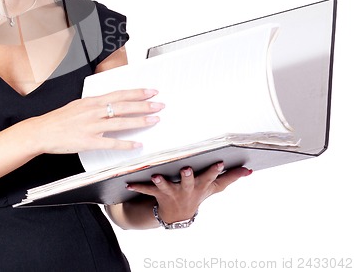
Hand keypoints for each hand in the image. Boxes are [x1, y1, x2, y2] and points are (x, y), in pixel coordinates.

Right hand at [31, 88, 163, 154]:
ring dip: (139, 121)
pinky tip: (137, 144)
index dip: (137, 92)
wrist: (42, 131)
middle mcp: (93, 111)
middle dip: (144, 104)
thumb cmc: (59, 119)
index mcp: (91, 101)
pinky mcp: (88, 141)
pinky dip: (126, 144)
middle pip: (123, 105)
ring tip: (154, 120)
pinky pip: (111, 143)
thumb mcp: (78, 105)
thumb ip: (95, 104)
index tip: (151, 91)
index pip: (119, 94)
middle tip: (159, 104)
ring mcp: (91, 126)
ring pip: (120, 121)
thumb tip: (111, 103)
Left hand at [126, 163, 251, 224]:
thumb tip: (249, 170)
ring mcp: (171, 193)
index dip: (215, 170)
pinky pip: (146, 190)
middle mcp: (186, 190)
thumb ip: (230, 177)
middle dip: (188, 177)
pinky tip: (128, 183)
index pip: (210, 177)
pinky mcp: (157, 194)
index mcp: (200, 185)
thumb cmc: (197, 195)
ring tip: (155, 176)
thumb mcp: (214, 188)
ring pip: (166, 187)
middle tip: (186, 169)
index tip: (219, 161)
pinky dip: (137, 186)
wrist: (177, 216)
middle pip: (188, 183)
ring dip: (161, 182)